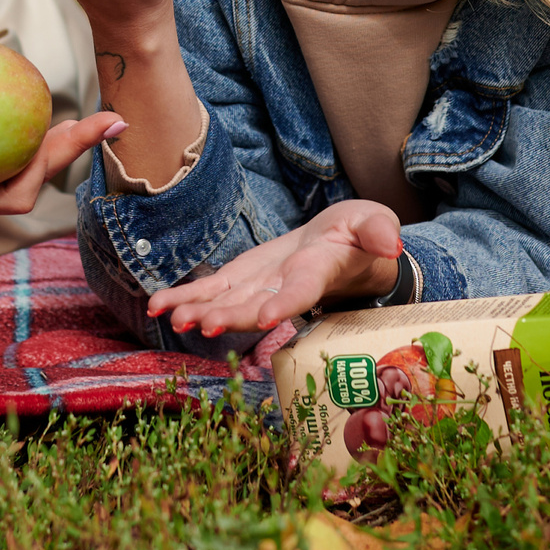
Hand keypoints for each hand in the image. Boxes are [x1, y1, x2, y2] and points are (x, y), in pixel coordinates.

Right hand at [0, 94, 124, 268]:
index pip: (20, 189)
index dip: (58, 161)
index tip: (91, 131)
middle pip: (32, 178)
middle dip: (72, 151)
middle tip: (108, 116)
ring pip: (17, 168)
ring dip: (49, 142)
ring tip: (77, 111)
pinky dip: (15, 130)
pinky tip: (18, 100)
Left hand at [146, 201, 404, 338]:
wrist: (339, 249)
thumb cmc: (361, 237)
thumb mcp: (374, 223)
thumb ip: (379, 230)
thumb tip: (390, 243)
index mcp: (317, 275)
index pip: (301, 294)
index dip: (284, 305)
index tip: (266, 317)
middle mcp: (283, 290)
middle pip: (255, 307)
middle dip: (229, 317)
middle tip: (205, 325)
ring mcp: (259, 288)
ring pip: (227, 304)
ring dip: (200, 312)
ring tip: (173, 318)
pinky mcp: (240, 280)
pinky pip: (210, 292)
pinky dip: (185, 299)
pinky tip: (158, 306)